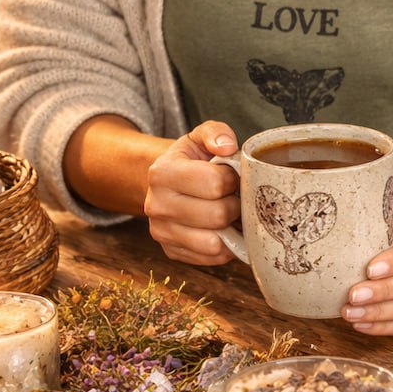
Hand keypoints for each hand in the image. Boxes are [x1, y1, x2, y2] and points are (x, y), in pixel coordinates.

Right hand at [143, 120, 240, 265]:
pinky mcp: (171, 252)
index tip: (231, 175)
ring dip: (232, 228)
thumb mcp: (200, 136)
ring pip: (214, 242)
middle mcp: (157, 205)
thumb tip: (227, 147)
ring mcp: (162, 233)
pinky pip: (211, 259)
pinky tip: (224, 228)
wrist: (167, 182)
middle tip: (235, 196)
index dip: (232, 179)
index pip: (214, 183)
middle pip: (217, 215)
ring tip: (231, 212)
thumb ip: (216, 132)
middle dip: (235, 204)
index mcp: (162, 172)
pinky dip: (225, 246)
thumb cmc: (190, 159)